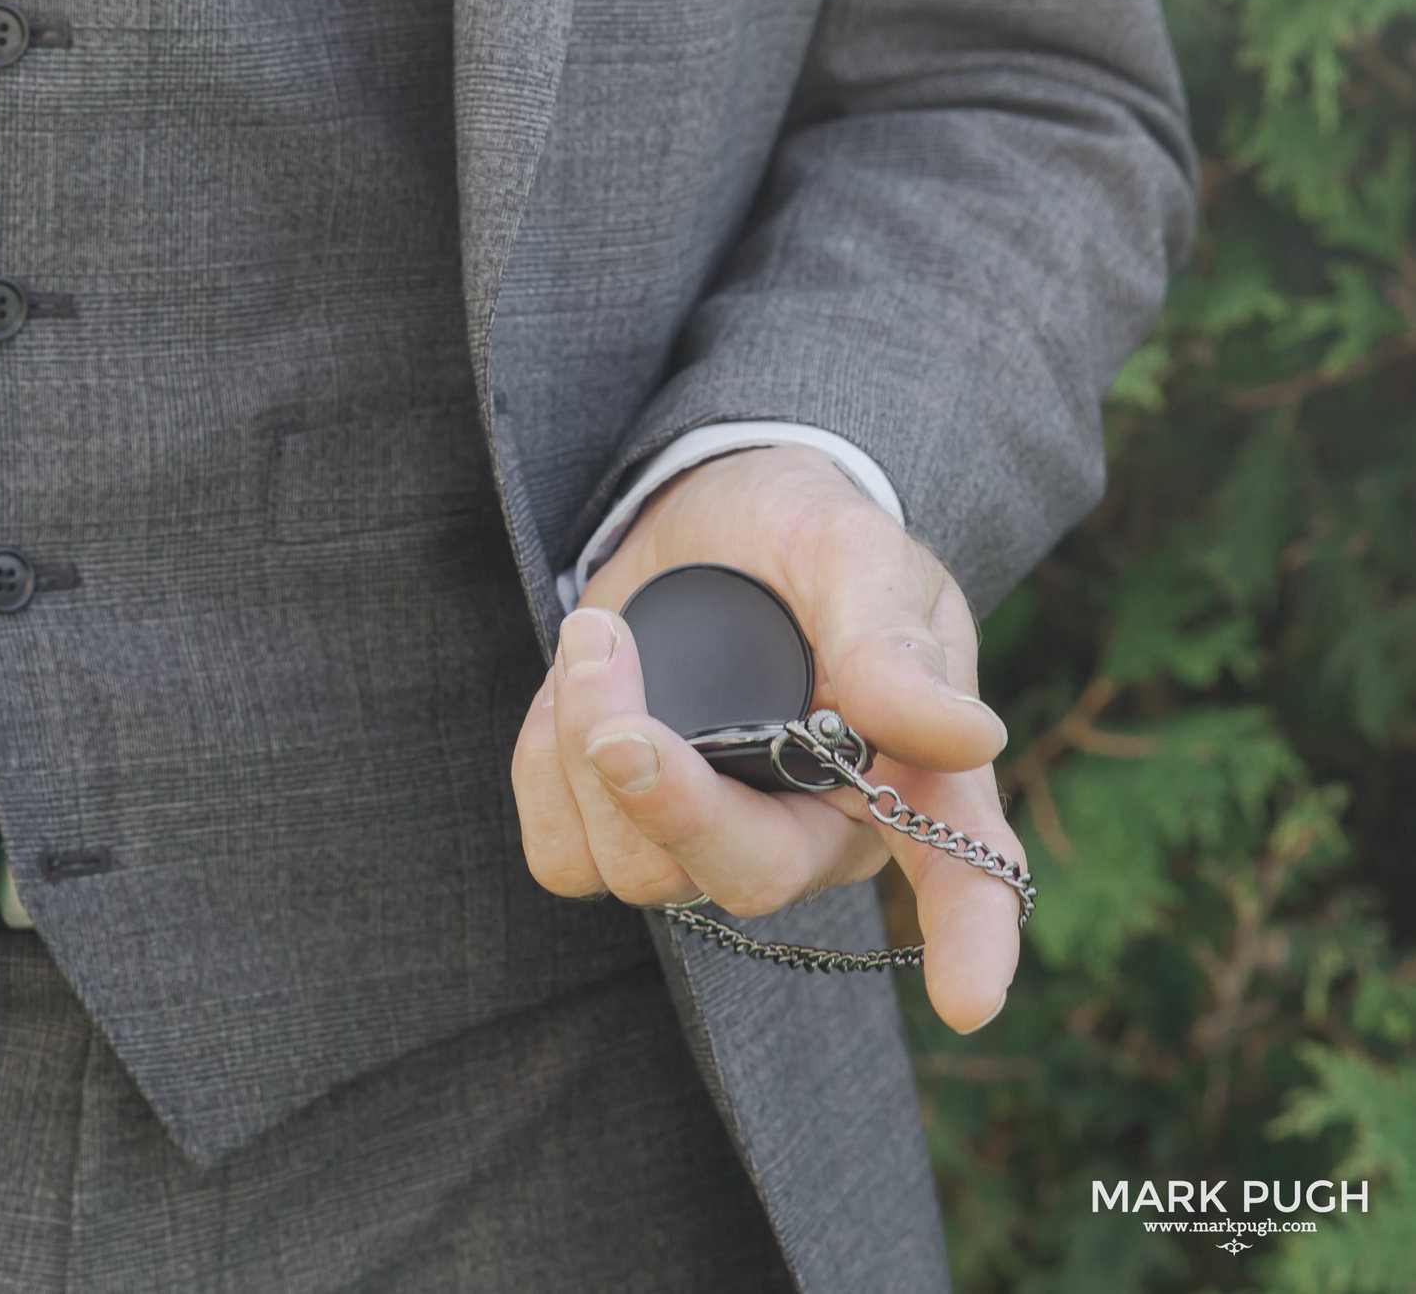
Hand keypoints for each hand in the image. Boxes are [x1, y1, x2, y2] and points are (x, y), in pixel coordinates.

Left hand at [509, 444, 1021, 1033]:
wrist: (697, 515)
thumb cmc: (799, 539)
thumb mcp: (851, 552)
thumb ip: (892, 641)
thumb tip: (969, 736)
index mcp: (906, 773)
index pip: (959, 869)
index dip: (972, 935)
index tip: (971, 999)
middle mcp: (812, 830)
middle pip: (749, 876)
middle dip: (673, 804)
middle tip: (620, 723)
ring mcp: (709, 840)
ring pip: (637, 872)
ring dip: (587, 751)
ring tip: (599, 634)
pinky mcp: (616, 831)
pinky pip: (564, 856)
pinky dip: (543, 772)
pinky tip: (574, 687)